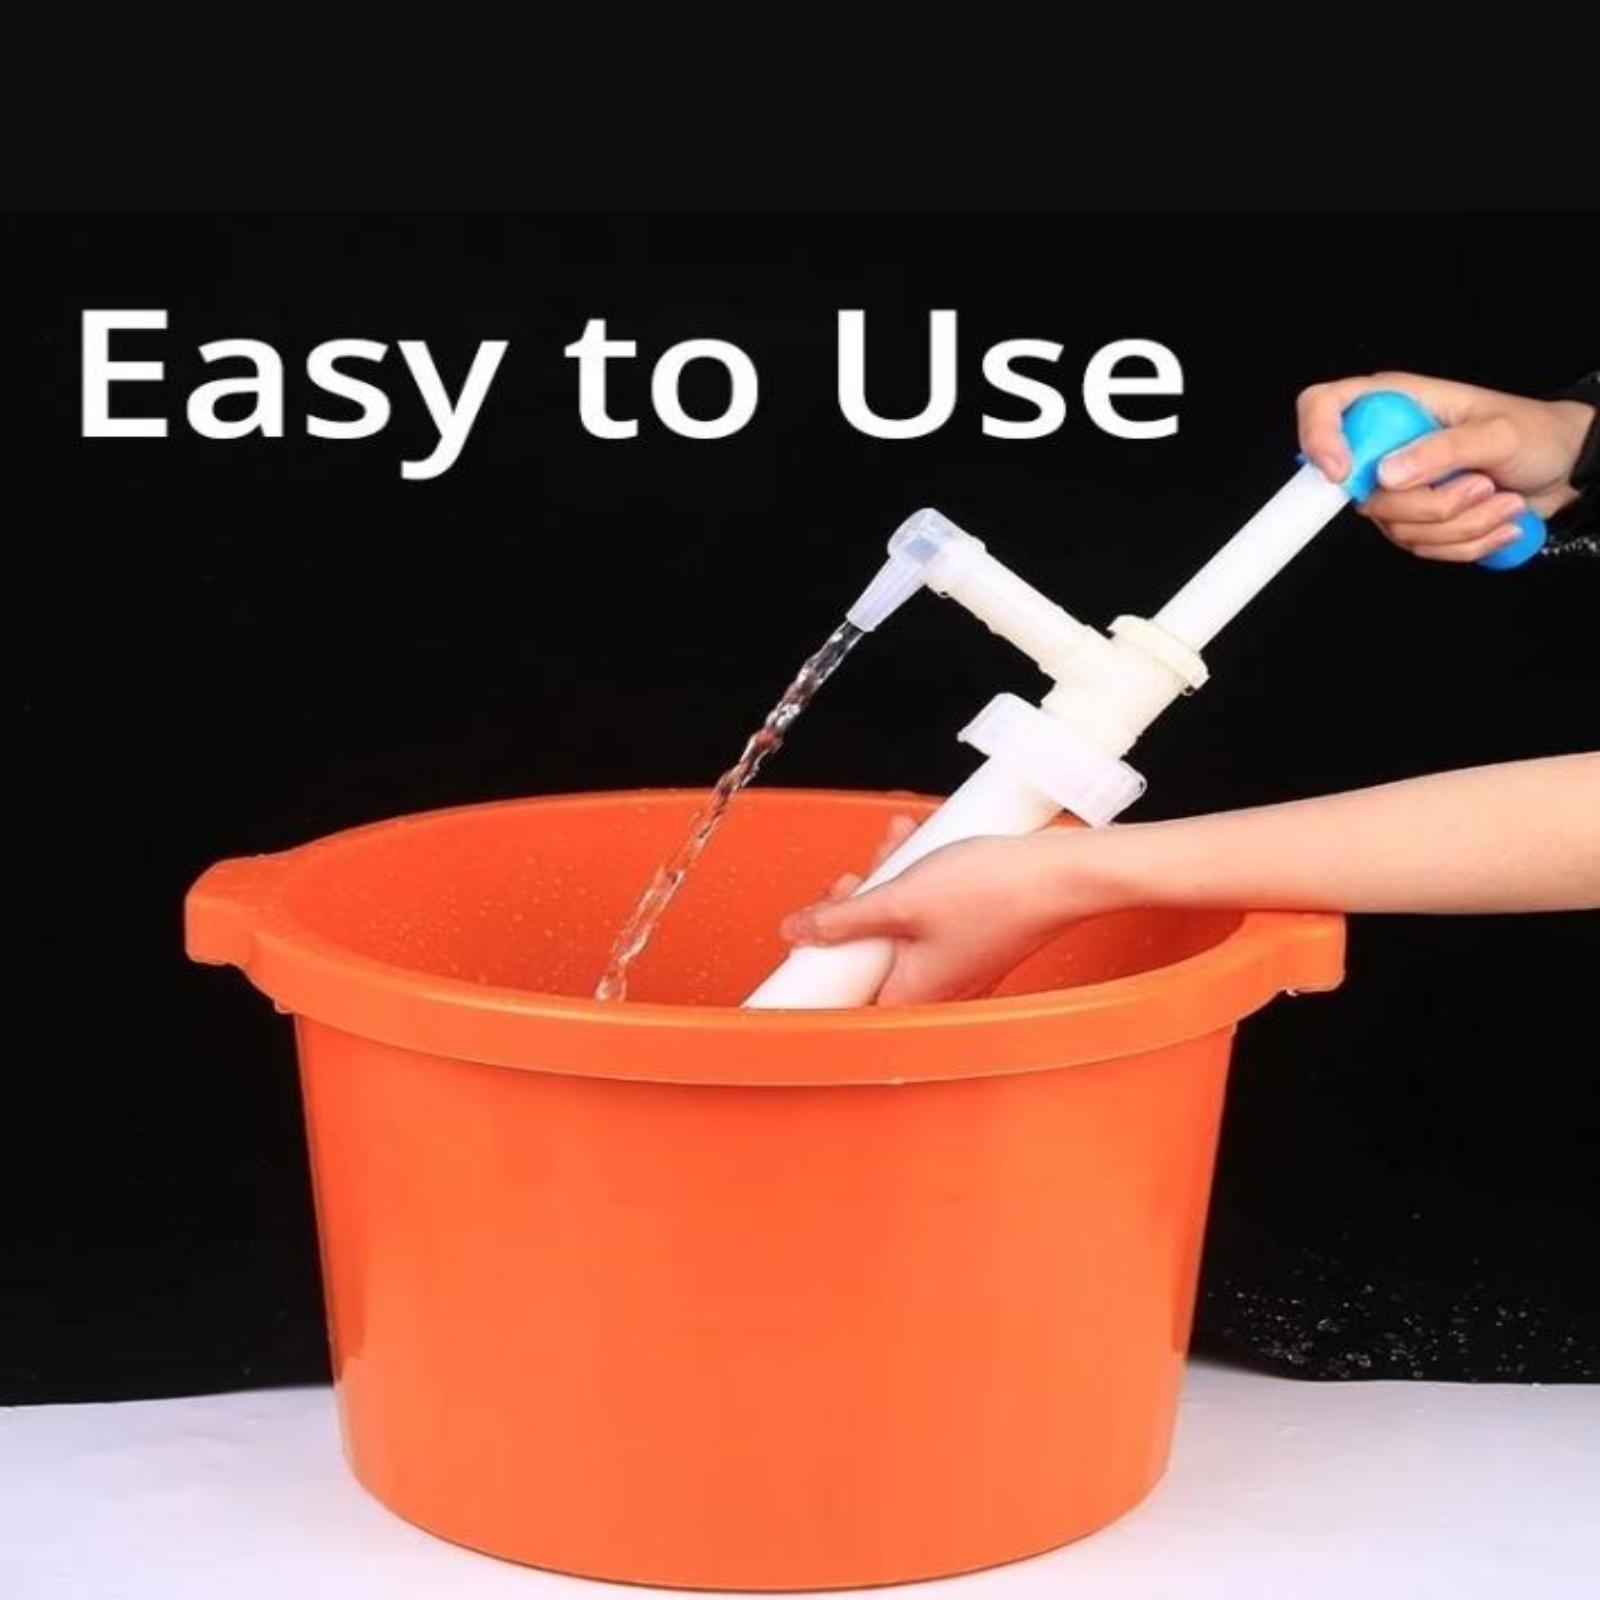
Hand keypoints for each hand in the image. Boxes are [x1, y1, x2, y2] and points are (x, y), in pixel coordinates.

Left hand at [778, 820, 1109, 1004]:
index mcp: (911, 995)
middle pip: (868, 953)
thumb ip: (843, 919)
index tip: (811, 933)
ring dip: (889, 881)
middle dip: (856, 904)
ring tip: (895, 845)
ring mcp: (957, 964)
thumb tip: (798, 932)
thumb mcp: (901, 898)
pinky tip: (919, 846)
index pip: (845, 996)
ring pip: (899, 926)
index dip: (822, 960)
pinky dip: (920, 882)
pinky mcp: (975, 938)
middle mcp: (935, 989)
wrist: (1065, 873)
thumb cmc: (996, 892)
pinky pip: (930, 916)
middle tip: (859, 878)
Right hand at [1297, 372, 1592, 562]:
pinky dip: (1465, 543)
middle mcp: (1386, 446)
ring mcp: (1396, 488)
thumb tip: (1388, 473)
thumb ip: (1443, 450)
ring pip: (1397, 528)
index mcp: (1397, 404)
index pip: (1324, 406)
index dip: (1319, 437)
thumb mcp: (1499, 434)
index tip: (1343, 474)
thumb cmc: (1536, 434)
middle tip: (1481, 485)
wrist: (1563, 470)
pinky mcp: (1413, 520)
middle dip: (1431, 504)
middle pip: (1365, 493)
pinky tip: (1496, 520)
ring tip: (1500, 500)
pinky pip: (1420, 548)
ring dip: (1460, 525)